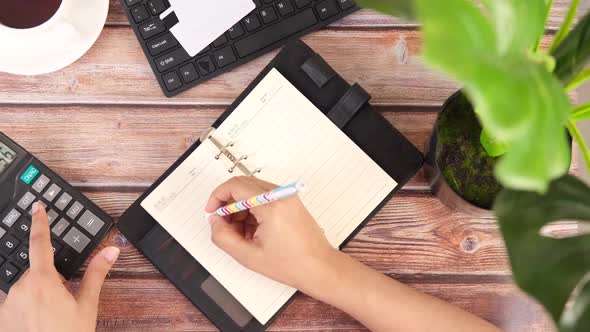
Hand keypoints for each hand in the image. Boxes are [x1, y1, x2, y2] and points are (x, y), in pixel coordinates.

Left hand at [0, 202, 119, 331]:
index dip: (40, 223)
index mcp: (42, 281)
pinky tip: (39, 324)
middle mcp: (19, 289)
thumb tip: (112, 251)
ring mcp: (7, 304)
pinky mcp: (1, 318)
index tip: (37, 208)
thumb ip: (97, 274)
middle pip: (36, 272)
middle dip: (50, 281)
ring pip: (25, 289)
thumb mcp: (86, 306)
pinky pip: (15, 304)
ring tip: (52, 319)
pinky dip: (27, 309)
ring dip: (38, 296)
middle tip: (64, 302)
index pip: (40, 243)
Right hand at [205, 176, 336, 289]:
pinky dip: (253, 210)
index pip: (235, 186)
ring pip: (252, 191)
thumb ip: (223, 237)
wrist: (319, 268)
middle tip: (223, 225)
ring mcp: (287, 196)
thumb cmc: (291, 264)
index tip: (212, 212)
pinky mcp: (290, 201)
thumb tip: (214, 221)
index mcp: (271, 205)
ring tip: (241, 234)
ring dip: (240, 208)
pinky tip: (253, 231)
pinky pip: (264, 197)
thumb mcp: (248, 255)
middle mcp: (281, 195)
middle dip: (228, 204)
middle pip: (243, 185)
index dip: (217, 197)